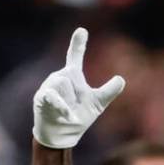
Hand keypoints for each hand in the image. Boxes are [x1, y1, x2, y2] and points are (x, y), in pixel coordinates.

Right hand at [32, 27, 125, 149]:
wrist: (63, 135)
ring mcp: (49, 86)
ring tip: (68, 112)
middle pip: (72, 76)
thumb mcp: (97, 103)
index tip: (82, 30)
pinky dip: (62, 107)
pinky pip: (53, 96)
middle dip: (77, 95)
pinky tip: (67, 114)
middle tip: (75, 108)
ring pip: (64, 85)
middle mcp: (60, 77)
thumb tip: (121, 79)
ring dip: (70, 103)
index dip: (78, 43)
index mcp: (72, 76)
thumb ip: (108, 91)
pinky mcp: (42, 97)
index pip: (74, 56)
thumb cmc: (79, 116)